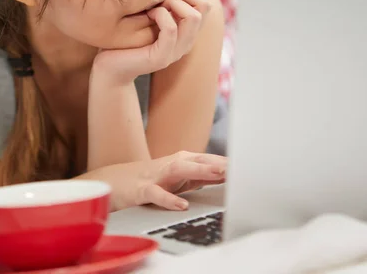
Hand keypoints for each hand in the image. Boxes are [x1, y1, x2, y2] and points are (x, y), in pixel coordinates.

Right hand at [86, 151, 226, 211]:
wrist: (116, 181)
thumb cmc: (152, 179)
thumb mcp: (180, 177)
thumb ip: (203, 176)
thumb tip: (229, 175)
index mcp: (183, 161)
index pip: (210, 160)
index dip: (229, 163)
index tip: (250, 165)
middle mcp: (172, 164)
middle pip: (199, 161)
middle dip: (220, 163)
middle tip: (240, 166)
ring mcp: (157, 176)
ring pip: (180, 170)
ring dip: (200, 171)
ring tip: (219, 174)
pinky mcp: (143, 189)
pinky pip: (157, 194)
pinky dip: (169, 199)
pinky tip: (182, 205)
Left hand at [93, 0, 212, 84]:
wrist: (109, 67)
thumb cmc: (125, 35)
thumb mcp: (148, 11)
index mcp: (187, 30)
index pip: (206, 1)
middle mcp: (187, 40)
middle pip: (206, 5)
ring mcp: (176, 50)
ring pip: (194, 17)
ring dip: (173, 3)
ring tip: (156, 5)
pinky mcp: (162, 57)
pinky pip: (171, 29)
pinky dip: (161, 15)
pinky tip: (149, 14)